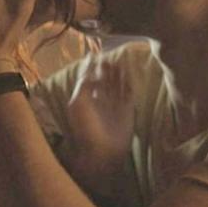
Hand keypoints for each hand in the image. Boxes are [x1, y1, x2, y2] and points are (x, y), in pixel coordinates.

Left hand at [60, 56, 135, 196]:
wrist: (103, 151)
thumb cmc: (87, 128)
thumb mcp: (78, 103)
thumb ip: (83, 84)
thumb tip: (89, 68)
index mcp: (86, 99)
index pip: (89, 79)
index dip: (91, 68)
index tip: (94, 55)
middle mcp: (100, 101)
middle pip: (104, 80)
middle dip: (106, 69)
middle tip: (109, 56)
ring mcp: (114, 105)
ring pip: (116, 84)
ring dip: (118, 73)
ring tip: (119, 61)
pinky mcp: (128, 111)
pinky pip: (129, 93)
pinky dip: (129, 83)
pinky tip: (129, 73)